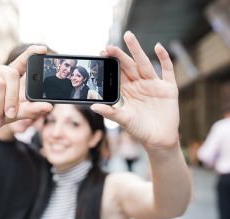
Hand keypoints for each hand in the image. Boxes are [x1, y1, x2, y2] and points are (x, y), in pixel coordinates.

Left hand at [91, 31, 178, 149]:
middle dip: (119, 56)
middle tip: (109, 46)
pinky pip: (166, 70)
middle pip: (128, 66)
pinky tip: (158, 47)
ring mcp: (153, 85)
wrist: (159, 140)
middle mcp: (139, 85)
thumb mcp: (124, 120)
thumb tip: (93, 105)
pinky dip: (164, 59)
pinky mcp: (168, 88)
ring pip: (144, 64)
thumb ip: (110, 112)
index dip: (110, 64)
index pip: (117, 74)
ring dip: (137, 50)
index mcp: (127, 91)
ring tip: (128, 36)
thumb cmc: (139, 130)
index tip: (101, 54)